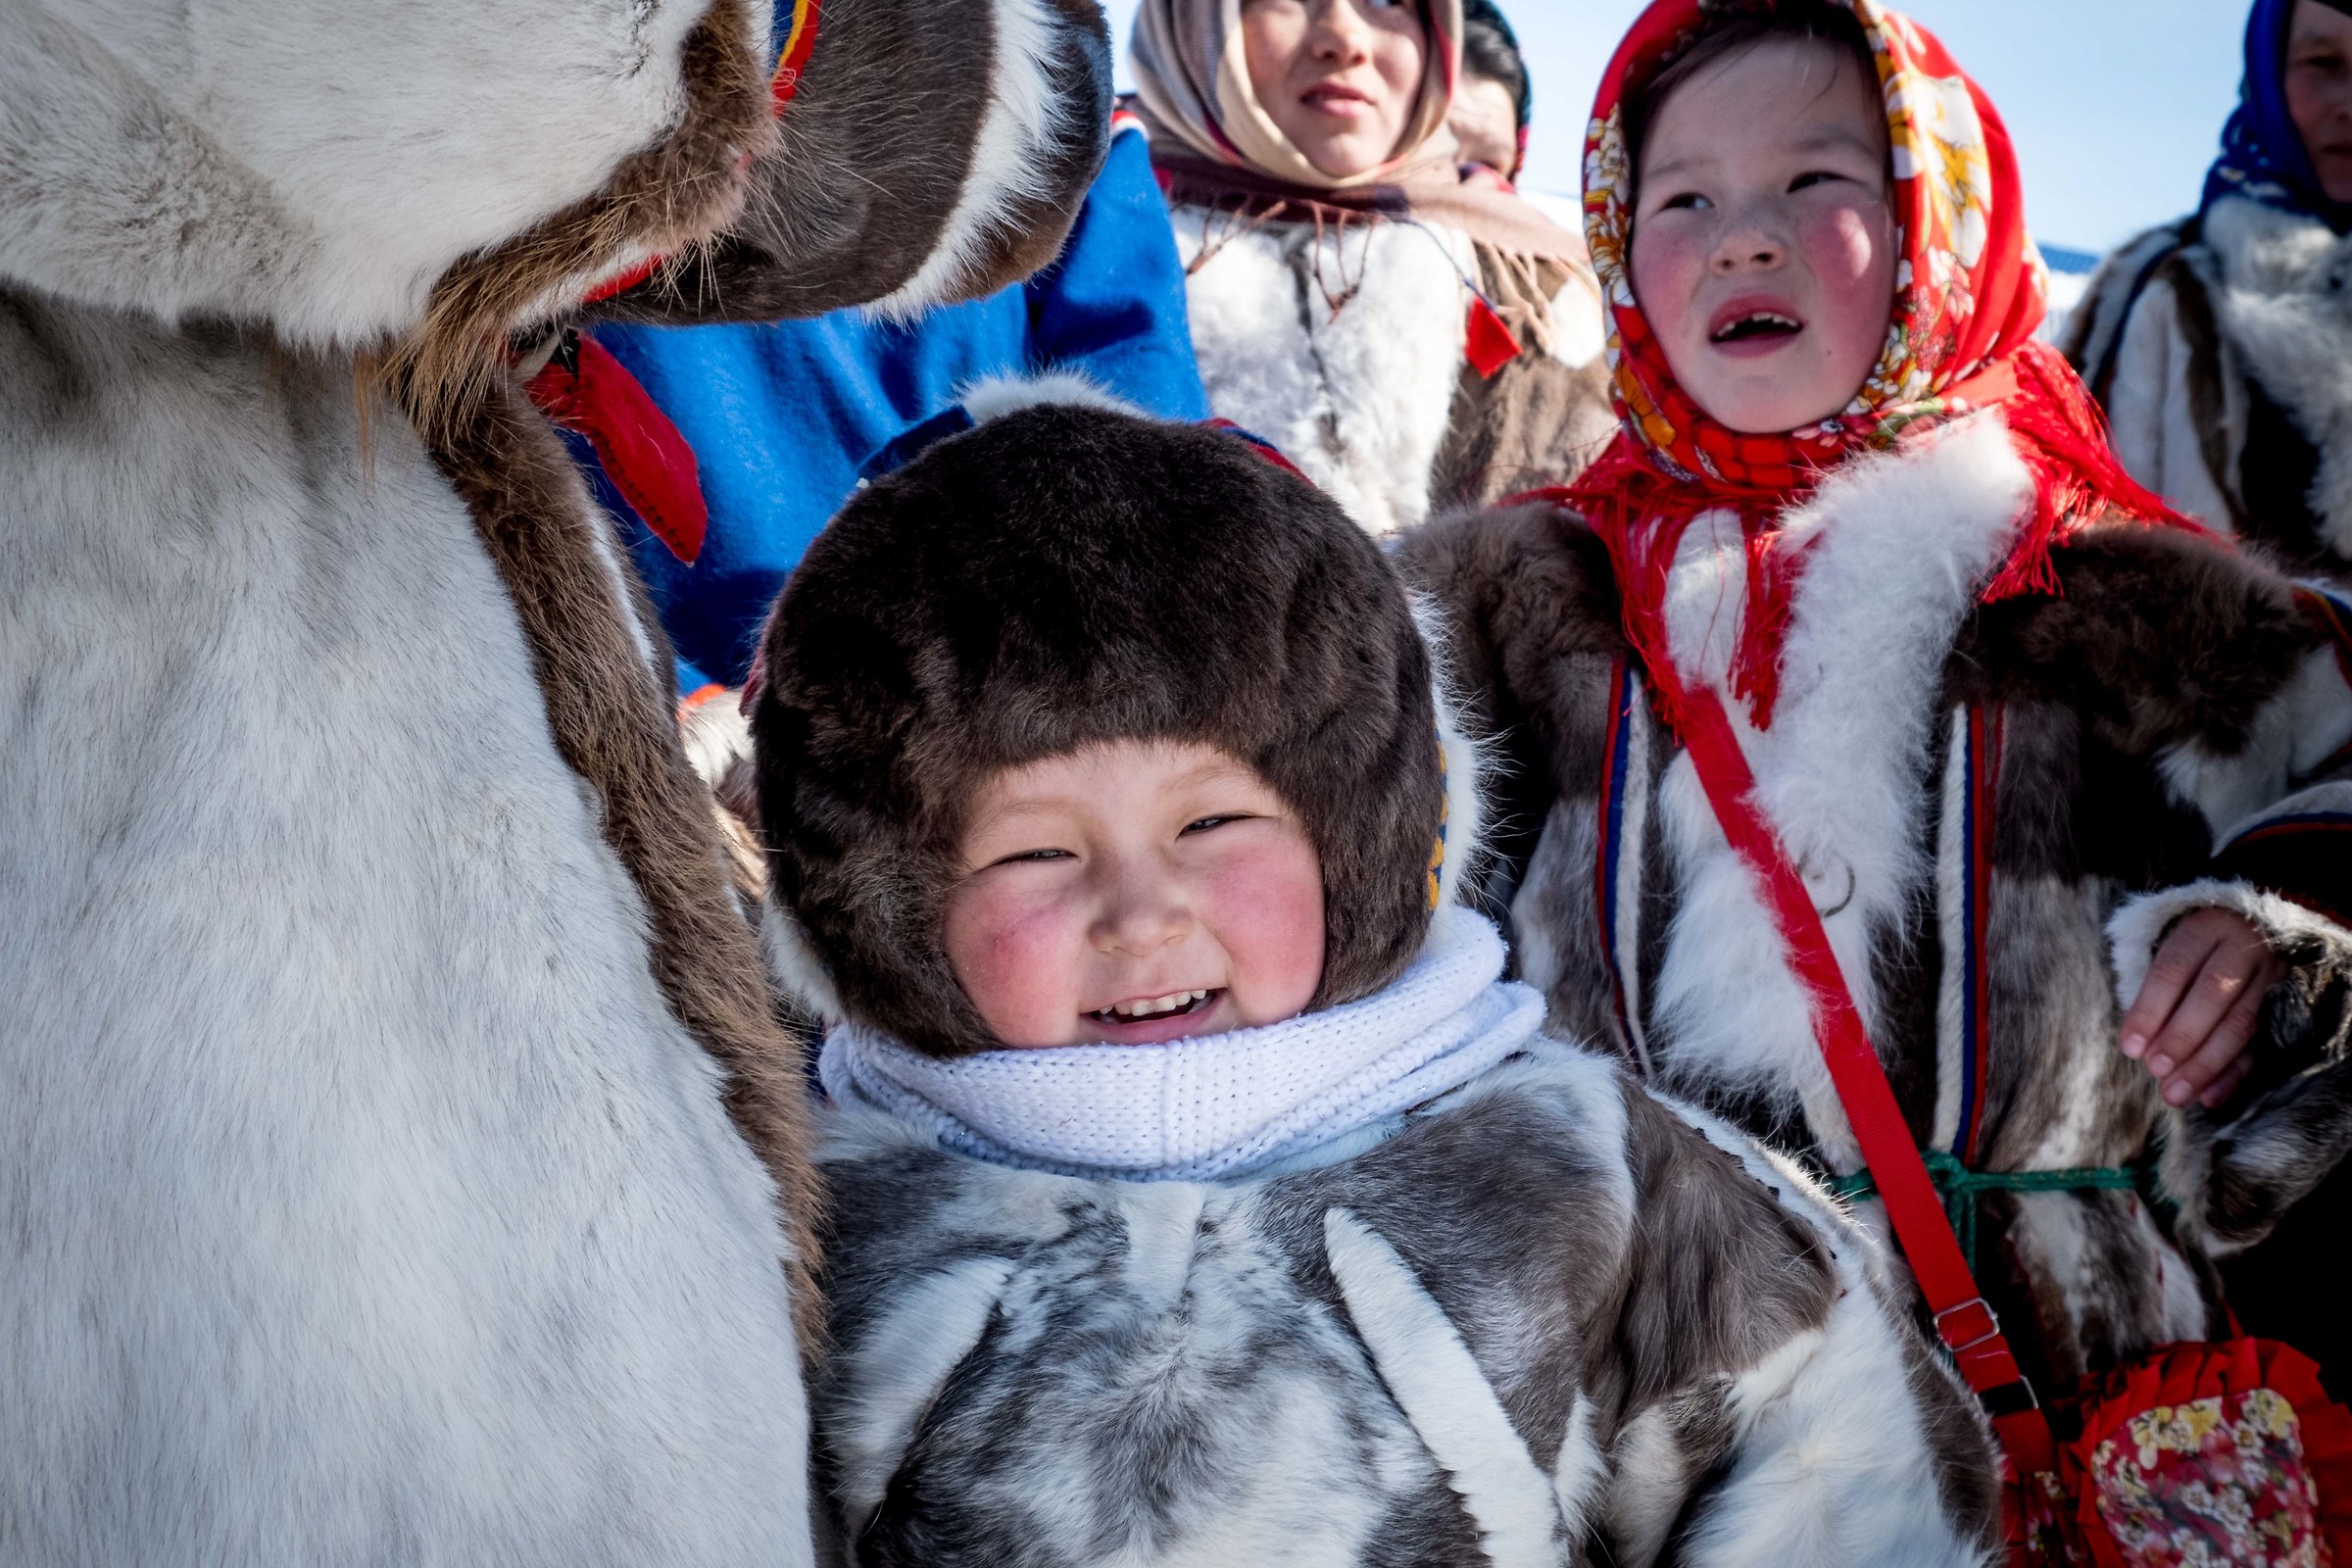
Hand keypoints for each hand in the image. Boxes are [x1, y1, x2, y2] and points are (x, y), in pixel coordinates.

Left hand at [2118, 908, 2286, 1109]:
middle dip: (2181, 1038)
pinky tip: (2210, 1096)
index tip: (2130, 1048)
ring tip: (2176, 1093)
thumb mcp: (2172, 948)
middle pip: (2212, 995)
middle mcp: (2242, 947)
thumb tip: (2139, 1045)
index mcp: (2204, 927)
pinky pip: (2262, 1043)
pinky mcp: (2286, 1002)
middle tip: (2156, 1071)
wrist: (2256, 926)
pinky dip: (2235, 1073)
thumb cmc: (2196, 945)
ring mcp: (2271, 975)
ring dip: (2206, 1064)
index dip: (2150, 1010)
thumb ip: (2156, 991)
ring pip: (2240, 1023)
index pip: (2173, 969)